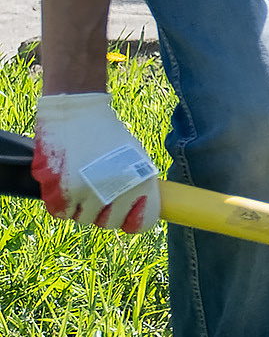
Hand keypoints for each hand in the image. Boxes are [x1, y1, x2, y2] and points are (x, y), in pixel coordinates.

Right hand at [33, 92, 159, 232]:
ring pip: (82, 219)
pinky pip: (60, 211)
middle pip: (108, 224)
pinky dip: (62, 204)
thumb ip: (138, 186)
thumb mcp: (136, 158)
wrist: (78, 113)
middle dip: (104, 214)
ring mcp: (85, 191)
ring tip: (81, 186)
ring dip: (81, 208)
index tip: (126, 214)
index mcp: (139, 183)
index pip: (141, 224)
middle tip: (98, 197)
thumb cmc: (109, 135)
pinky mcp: (58, 187)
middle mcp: (113, 190)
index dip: (133, 220)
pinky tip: (65, 186)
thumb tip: (140, 210)